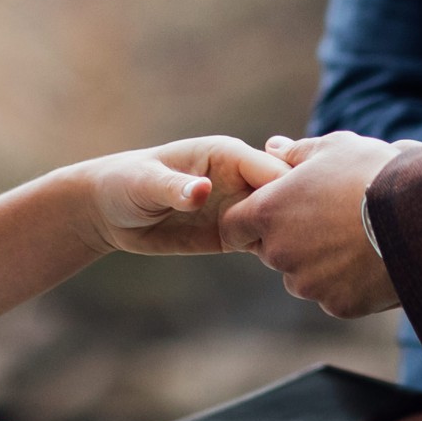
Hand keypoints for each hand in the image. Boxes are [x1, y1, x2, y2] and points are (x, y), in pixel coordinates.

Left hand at [83, 135, 288, 256]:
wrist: (111, 212)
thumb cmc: (126, 183)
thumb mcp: (146, 184)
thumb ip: (175, 188)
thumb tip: (201, 191)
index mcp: (227, 154)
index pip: (272, 169)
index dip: (292, 189)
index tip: (306, 215)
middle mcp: (239, 178)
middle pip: (284, 195)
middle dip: (299, 215)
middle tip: (310, 246)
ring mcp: (238, 207)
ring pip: (279, 221)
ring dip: (291, 237)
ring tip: (302, 259)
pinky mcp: (232, 234)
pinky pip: (263, 242)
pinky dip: (274, 251)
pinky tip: (284, 266)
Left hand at [217, 131, 401, 317]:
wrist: (419, 218)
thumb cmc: (371, 174)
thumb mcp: (334, 148)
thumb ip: (296, 152)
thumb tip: (273, 147)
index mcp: (270, 212)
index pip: (234, 225)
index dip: (249, 218)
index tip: (273, 210)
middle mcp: (281, 253)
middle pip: (270, 251)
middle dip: (289, 239)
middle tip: (326, 219)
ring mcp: (309, 283)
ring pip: (301, 276)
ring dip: (316, 263)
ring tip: (354, 238)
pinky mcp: (338, 305)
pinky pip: (333, 294)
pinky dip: (346, 282)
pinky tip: (371, 259)